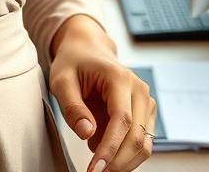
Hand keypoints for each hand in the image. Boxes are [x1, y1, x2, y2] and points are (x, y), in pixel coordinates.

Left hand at [48, 15, 156, 171]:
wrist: (87, 49)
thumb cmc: (74, 62)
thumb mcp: (61, 79)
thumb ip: (72, 106)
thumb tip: (87, 133)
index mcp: (120, 78)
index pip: (122, 121)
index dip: (110, 150)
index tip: (95, 170)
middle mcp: (139, 90)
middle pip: (137, 138)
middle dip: (117, 163)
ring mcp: (146, 102)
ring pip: (144, 145)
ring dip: (122, 161)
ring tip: (95, 158)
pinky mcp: (146, 113)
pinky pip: (141, 142)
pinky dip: (124, 154)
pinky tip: (103, 149)